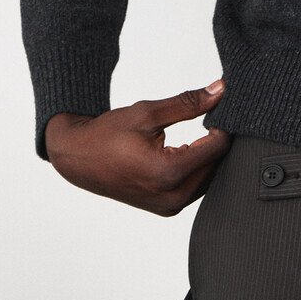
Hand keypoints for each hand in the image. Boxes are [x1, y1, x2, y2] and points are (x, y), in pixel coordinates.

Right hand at [44, 81, 231, 215]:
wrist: (77, 158)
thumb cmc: (107, 134)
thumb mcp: (148, 112)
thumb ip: (188, 103)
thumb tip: (220, 90)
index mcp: (168, 173)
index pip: (217, 147)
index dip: (223, 125)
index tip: (219, 108)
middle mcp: (172, 196)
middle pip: (216, 165)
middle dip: (218, 140)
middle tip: (214, 118)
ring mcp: (169, 206)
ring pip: (209, 178)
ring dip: (209, 155)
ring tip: (202, 132)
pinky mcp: (166, 209)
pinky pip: (195, 188)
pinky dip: (198, 169)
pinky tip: (190, 150)